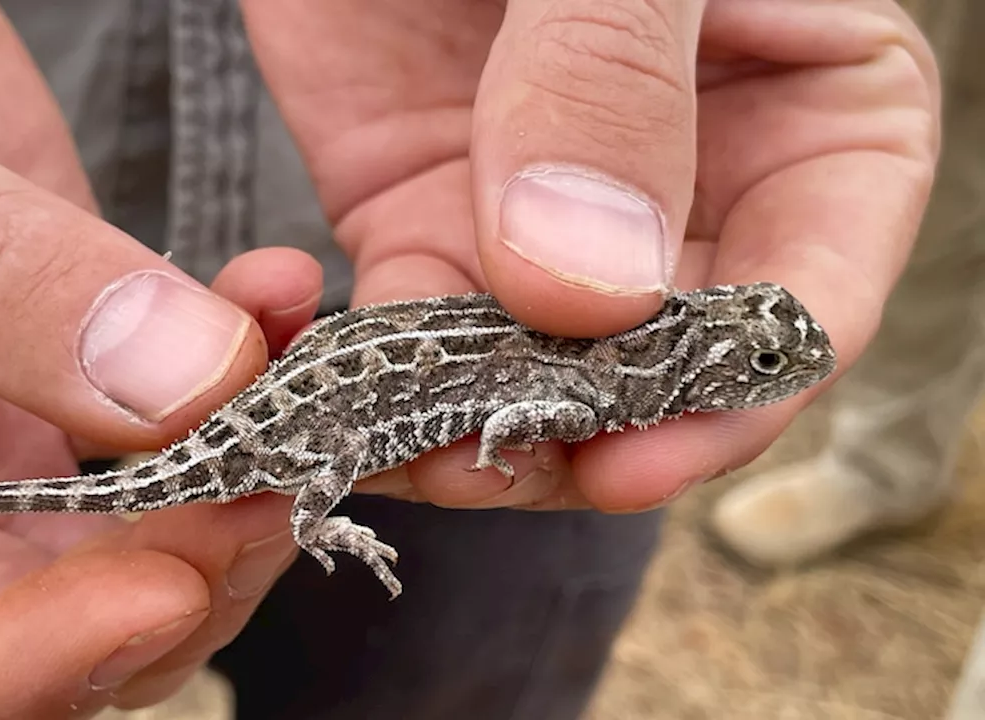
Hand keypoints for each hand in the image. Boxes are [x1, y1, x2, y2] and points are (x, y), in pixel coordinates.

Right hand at [0, 2, 323, 716]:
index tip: (155, 590)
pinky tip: (273, 304)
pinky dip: (238, 377)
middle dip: (168, 579)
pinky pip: (164, 421)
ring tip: (294, 397)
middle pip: (20, 628)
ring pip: (117, 546)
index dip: (9, 668)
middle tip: (273, 482)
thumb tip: (180, 388)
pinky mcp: (44, 370)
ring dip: (229, 492)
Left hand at [244, 0, 938, 511]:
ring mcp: (549, 223)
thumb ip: (613, 81)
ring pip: (534, 377)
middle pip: (663, 369)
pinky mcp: (426, 222)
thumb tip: (594, 285)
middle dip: (586, 430)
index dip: (732, 394)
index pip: (806, 296)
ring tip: (411, 449)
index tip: (637, 450)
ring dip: (475, 426)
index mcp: (810, 118)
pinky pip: (414, 336)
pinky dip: (383, 384)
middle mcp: (688, 195)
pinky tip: (348, 408)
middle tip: (500, 460)